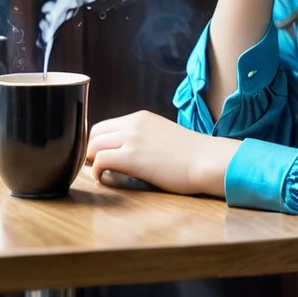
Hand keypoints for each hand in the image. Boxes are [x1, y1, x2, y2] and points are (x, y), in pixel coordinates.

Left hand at [86, 110, 241, 196]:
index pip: (104, 126)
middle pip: (94, 133)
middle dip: (90, 151)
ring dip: (91, 161)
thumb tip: (126, 152)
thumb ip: (143, 138)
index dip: (98, 143)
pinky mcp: (132, 157)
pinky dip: (96, 172)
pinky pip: (99, 160)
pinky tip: (105, 179)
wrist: (207, 160)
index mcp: (141, 117)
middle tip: (97, 168)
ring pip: (93, 146)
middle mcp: (134, 123)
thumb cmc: (190, 154)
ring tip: (101, 174)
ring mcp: (132, 138)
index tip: (100, 158)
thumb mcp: (163, 135)